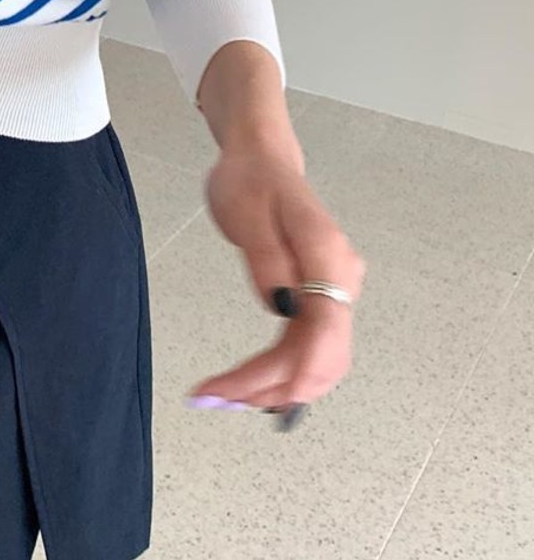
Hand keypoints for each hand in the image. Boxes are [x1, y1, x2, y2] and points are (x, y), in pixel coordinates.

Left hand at [185, 145, 366, 418]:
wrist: (263, 160)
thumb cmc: (249, 181)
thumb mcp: (244, 213)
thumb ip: (267, 260)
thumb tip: (282, 309)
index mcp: (326, 256)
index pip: (321, 334)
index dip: (280, 373)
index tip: (231, 390)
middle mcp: (342, 279)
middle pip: (322, 358)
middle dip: (273, 389)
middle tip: (216, 399)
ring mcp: (337, 290)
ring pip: (320, 360)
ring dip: (277, 388)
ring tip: (227, 398)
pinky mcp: (323, 297)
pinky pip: (311, 346)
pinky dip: (282, 371)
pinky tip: (252, 384)